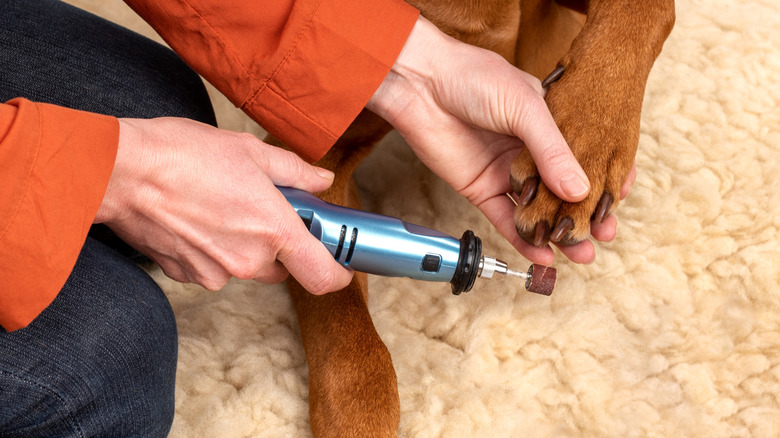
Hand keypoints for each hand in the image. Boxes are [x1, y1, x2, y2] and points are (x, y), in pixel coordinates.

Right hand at [95, 117, 352, 292]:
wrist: (118, 172)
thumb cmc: (182, 155)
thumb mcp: (250, 151)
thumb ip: (295, 172)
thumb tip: (321, 181)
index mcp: (274, 231)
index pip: (324, 277)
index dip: (338, 274)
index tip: (340, 262)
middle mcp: (248, 261)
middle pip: (283, 267)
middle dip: (280, 243)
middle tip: (265, 208)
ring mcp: (215, 273)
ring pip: (246, 266)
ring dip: (243, 243)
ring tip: (221, 204)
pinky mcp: (186, 275)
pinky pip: (214, 266)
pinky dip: (213, 247)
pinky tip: (197, 216)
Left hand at [368, 16, 630, 264]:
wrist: (422, 84)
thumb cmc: (474, 79)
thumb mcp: (525, 107)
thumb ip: (552, 150)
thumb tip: (580, 190)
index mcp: (550, 124)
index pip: (585, 157)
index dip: (603, 180)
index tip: (619, 202)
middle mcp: (531, 151)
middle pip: (564, 190)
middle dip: (585, 214)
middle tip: (605, 234)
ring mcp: (507, 173)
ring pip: (538, 210)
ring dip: (559, 233)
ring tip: (582, 253)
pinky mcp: (481, 189)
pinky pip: (506, 219)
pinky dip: (523, 239)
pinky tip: (543, 255)